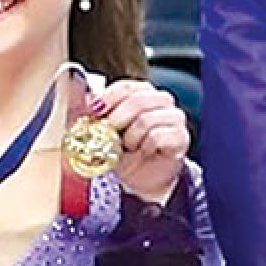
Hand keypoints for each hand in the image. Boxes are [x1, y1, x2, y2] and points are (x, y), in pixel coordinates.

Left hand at [93, 80, 189, 204]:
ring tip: (128, 147)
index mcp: (142, 92)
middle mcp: (161, 100)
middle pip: (137, 100)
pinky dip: (145, 147)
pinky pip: (158, 137)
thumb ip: (95, 112)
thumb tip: (84, 95)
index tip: (94, 112)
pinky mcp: (181, 137)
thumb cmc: (124, 151)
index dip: (107, 98)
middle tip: (109, 135)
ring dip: (130, 138)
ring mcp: (174, 117)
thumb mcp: (104, 131)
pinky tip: (143, 152)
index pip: (125, 87)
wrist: (142, 179)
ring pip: (146, 119)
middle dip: (117, 120)